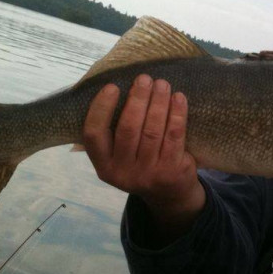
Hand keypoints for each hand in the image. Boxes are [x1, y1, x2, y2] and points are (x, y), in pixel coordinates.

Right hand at [83, 74, 205, 233]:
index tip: (112, 86)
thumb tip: (114, 89)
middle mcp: (123, 173)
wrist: (169, 195)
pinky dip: (177, 114)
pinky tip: (178, 98)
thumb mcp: (120, 157)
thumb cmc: (141, 163)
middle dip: (137, 99)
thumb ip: (113, 133)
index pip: (93, 134)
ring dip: (158, 102)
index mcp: (104, 166)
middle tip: (144, 79)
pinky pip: (174, 136)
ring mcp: (148, 174)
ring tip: (162, 84)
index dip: (101, 108)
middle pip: (128, 129)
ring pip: (152, 131)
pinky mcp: (172, 171)